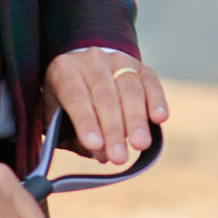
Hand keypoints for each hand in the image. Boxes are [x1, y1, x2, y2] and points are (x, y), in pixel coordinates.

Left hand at [43, 47, 168, 166]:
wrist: (84, 69)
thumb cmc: (66, 102)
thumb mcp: (58, 117)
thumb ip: (75, 137)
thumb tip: (102, 154)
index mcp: (65, 70)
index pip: (76, 97)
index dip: (86, 122)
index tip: (95, 145)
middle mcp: (92, 60)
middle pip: (105, 96)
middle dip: (114, 129)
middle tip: (119, 156)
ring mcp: (118, 60)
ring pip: (130, 89)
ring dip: (136, 120)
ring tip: (140, 145)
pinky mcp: (140, 65)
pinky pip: (151, 81)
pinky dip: (157, 100)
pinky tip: (160, 118)